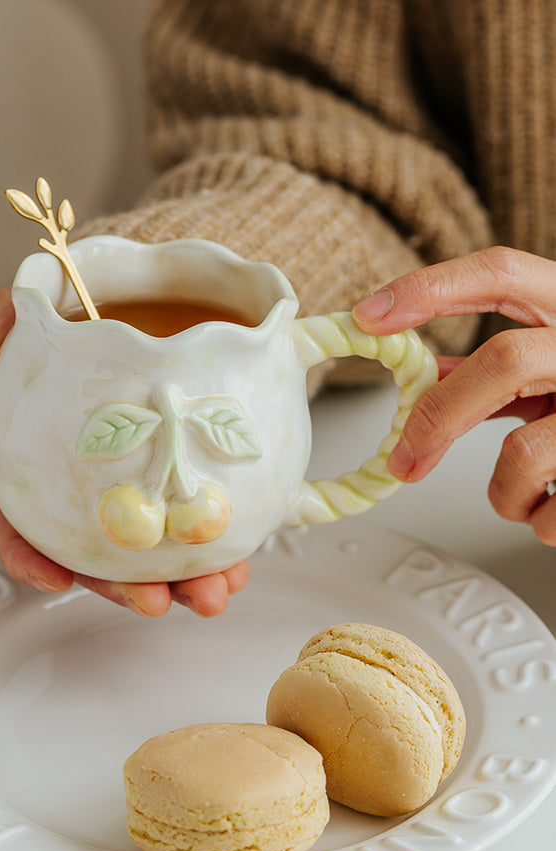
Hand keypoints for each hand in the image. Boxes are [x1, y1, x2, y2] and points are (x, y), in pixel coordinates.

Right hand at [0, 290, 249, 614]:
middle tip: (153, 602)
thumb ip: (0, 321)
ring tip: (210, 594)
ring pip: (150, 555)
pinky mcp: (185, 486)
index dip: (28, 556)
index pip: (16, 519)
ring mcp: (137, 492)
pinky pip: (196, 532)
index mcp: (39, 461)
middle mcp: (86, 489)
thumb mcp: (43, 306)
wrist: (166, 303)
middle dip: (121, 587)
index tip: (54, 579)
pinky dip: (218, 555)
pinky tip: (238, 565)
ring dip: (179, 584)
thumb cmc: (97, 316)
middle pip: (92, 554)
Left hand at [353, 246, 555, 543]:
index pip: (500, 271)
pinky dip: (541, 523)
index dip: (430, 288)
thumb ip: (502, 365)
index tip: (368, 317)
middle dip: (439, 417)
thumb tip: (426, 370)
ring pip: (524, 453)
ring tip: (521, 498)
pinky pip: (553, 513)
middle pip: (503, 362)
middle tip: (404, 461)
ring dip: (503, 493)